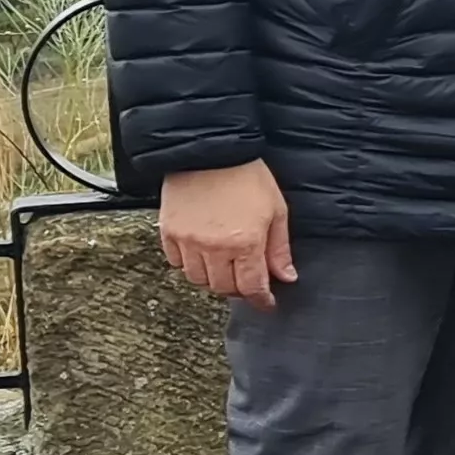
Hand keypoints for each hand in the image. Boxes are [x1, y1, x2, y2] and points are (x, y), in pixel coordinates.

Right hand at [160, 159, 293, 308]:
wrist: (209, 150)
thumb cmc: (248, 177)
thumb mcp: (276, 210)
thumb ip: (279, 248)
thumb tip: (286, 277)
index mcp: (245, 243)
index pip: (252, 287)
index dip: (261, 300)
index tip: (266, 303)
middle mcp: (214, 248)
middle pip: (223, 288)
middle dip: (238, 289)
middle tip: (246, 281)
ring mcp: (188, 241)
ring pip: (197, 280)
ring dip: (213, 279)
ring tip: (224, 266)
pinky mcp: (169, 232)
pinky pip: (176, 263)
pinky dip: (189, 264)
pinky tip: (201, 253)